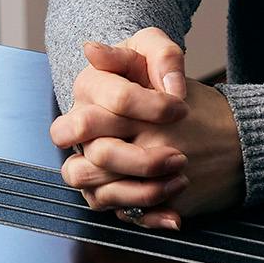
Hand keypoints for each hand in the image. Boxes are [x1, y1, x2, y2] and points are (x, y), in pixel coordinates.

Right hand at [52, 32, 243, 229]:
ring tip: (179, 181)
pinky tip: (175, 212)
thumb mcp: (158, 49)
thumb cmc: (152, 69)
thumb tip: (167, 85)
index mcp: (91, 85)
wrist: (160, 103)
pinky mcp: (99, 186)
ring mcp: (85, 157)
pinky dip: (144, 214)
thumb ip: (163, 56)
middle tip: (180, 156)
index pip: (116, 100)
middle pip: (96, 149)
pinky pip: (109, 208)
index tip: (183, 107)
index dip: (152, 106)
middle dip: (141, 159)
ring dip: (139, 190)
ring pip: (91, 182)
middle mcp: (80, 124)